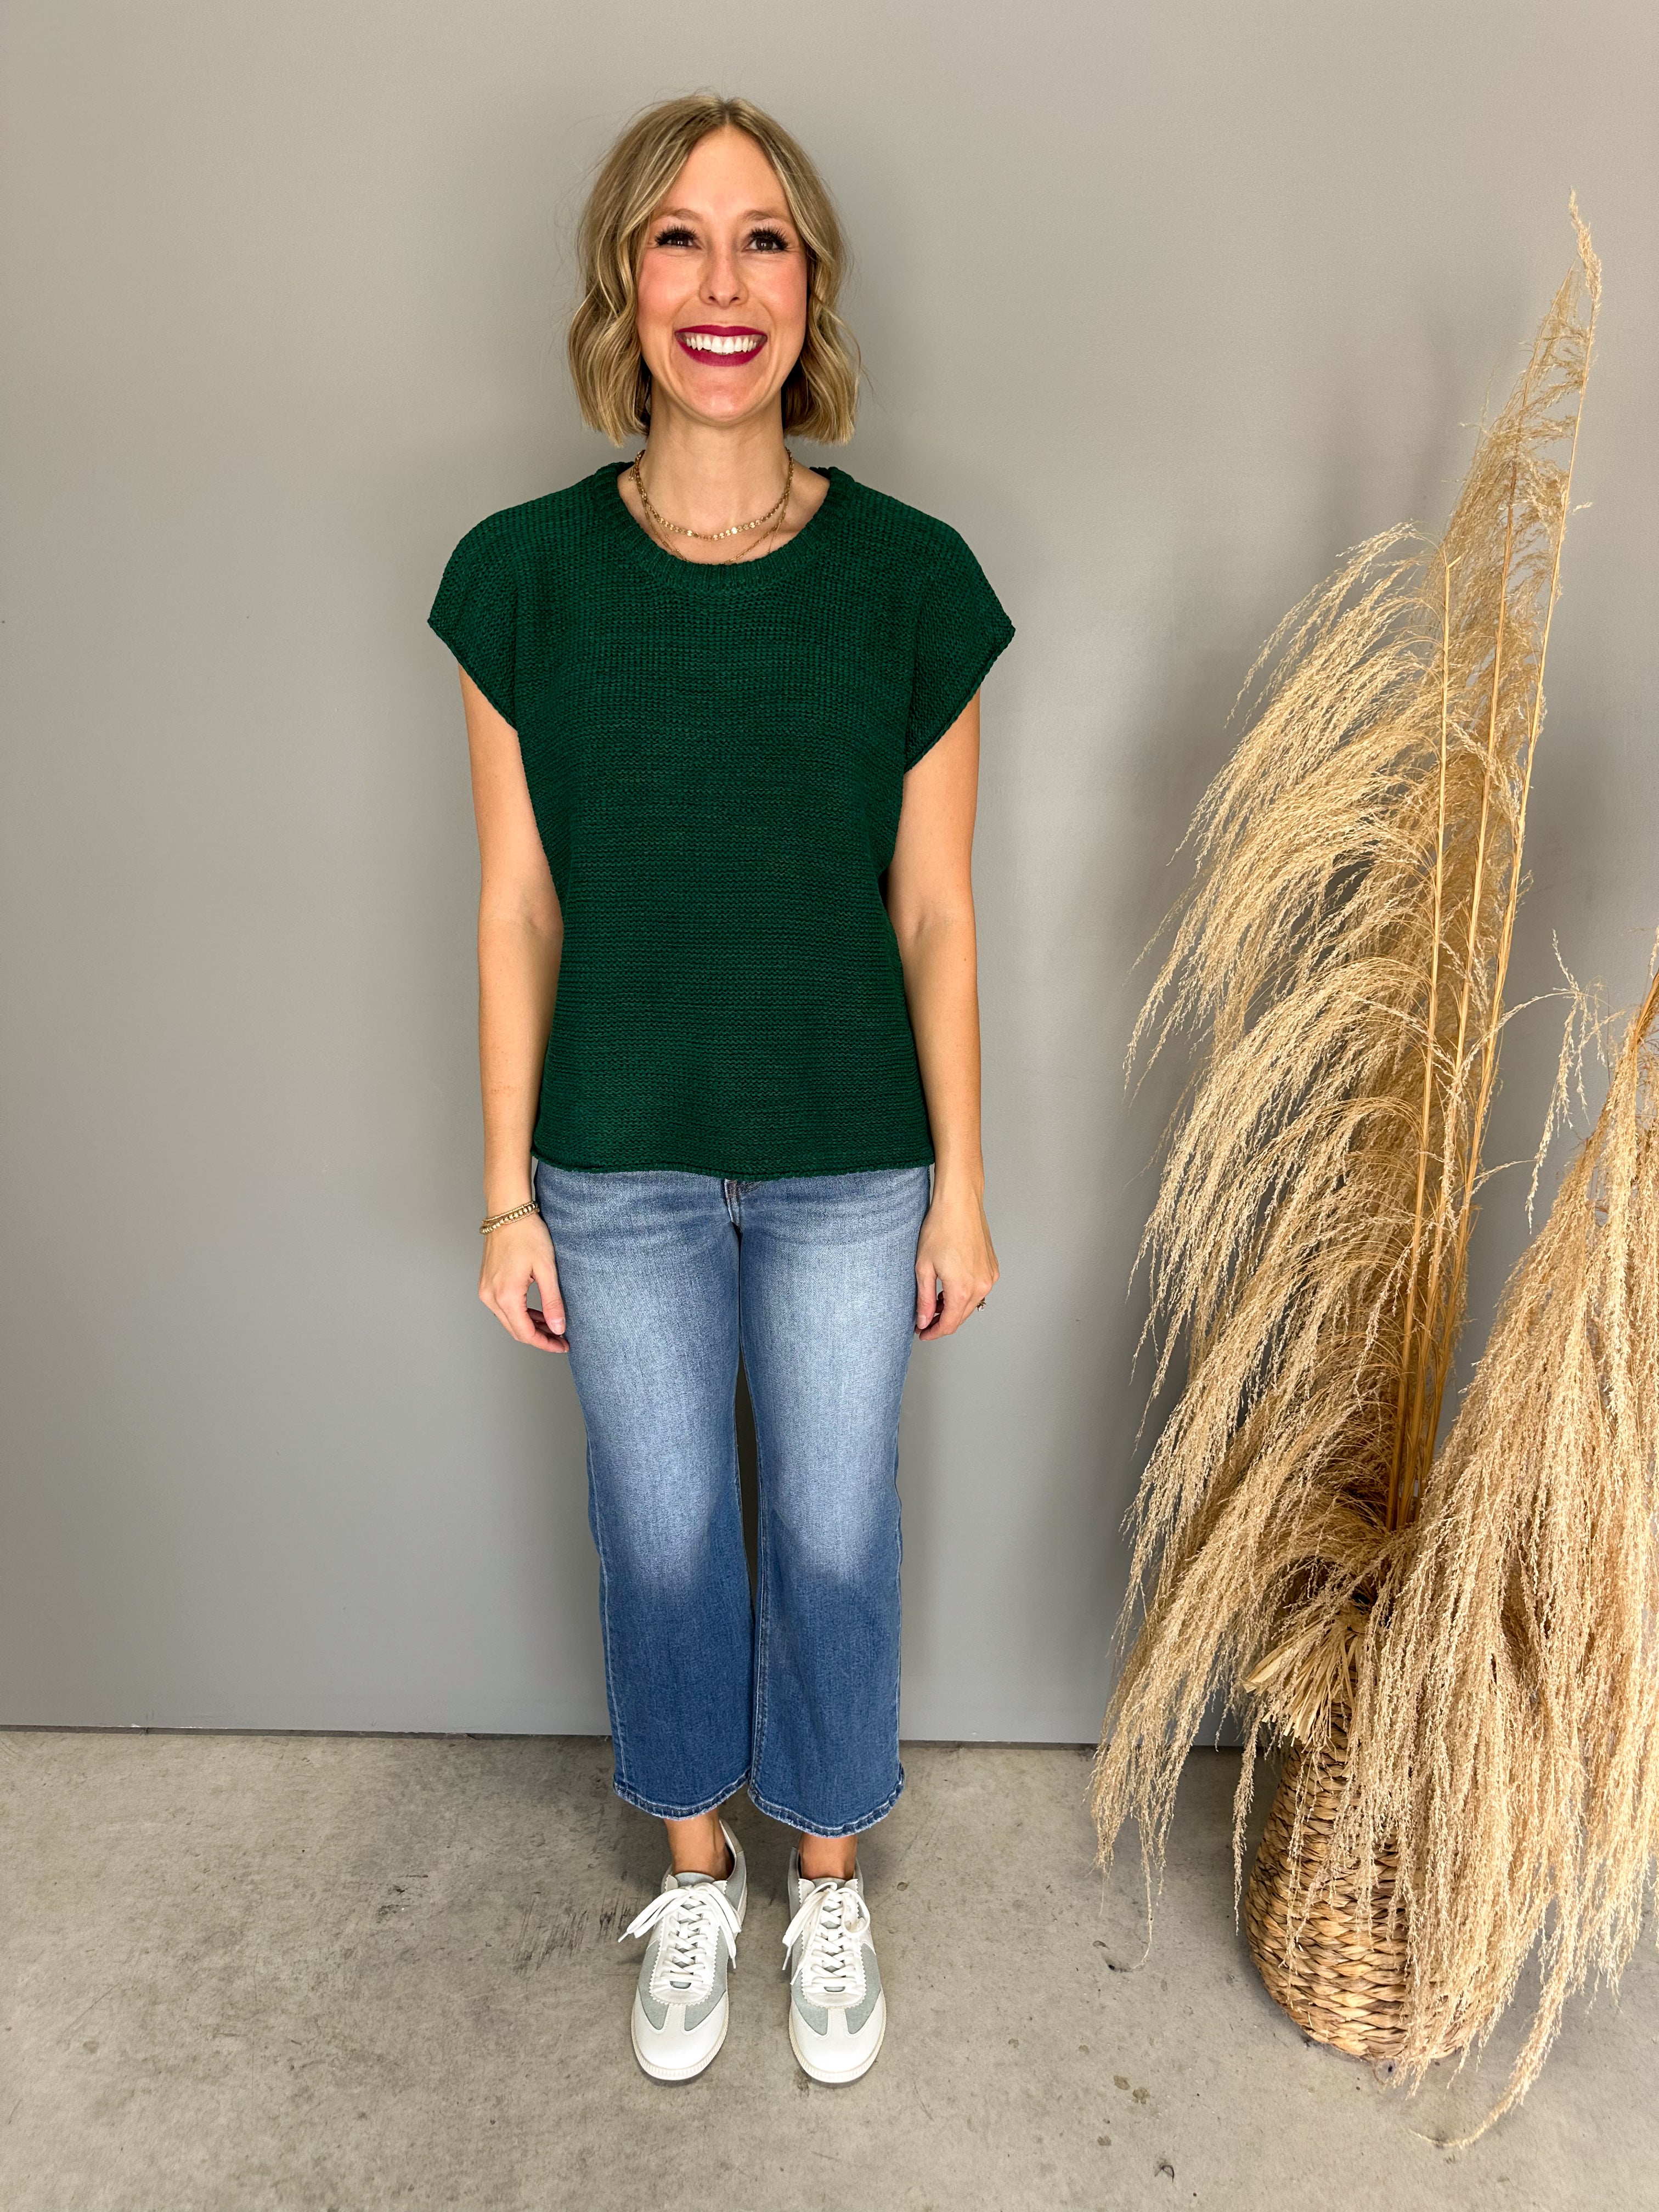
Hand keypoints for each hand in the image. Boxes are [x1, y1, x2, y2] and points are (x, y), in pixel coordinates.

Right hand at [479, 1211, 567, 1351]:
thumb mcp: (546, 1269)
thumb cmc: (527, 1234)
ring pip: (509, 1320)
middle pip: (515, 1330)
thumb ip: (552, 1302)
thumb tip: (559, 1328)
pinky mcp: (486, 1283)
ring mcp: (485, 1290)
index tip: (562, 1345)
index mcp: (506, 1295)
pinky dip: (520, 1314)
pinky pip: (503, 1308)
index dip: (545, 1343)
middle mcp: (490, 1296)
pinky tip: (536, 1313)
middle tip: (561, 1338)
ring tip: (553, 1326)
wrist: (508, 1212)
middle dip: (539, 1337)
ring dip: (530, 1326)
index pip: (525, 1333)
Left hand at [914, 1177, 998, 1338]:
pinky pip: (978, 1290)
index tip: (922, 1333)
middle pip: (960, 1317)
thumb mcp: (923, 1267)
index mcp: (962, 1289)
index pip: (949, 1324)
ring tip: (933, 1304)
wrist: (960, 1204)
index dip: (933, 1332)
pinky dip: (964, 1295)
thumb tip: (923, 1320)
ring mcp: (989, 1277)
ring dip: (953, 1309)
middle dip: (942, 1323)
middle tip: (923, 1322)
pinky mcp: (992, 1268)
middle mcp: (981, 1286)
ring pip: (970, 1304)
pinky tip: (949, 1288)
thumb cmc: (940, 1229)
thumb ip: (924, 1299)